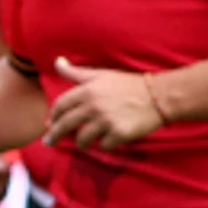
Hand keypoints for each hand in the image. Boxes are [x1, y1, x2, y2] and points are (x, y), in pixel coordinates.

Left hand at [43, 60, 169, 149]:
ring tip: (85, 143)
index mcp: (87, 90)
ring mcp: (106, 121)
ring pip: (83, 139)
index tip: (49, 124)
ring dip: (82, 143)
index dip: (53, 116)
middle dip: (55, 136)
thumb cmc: (128, 84)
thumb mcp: (101, 75)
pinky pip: (104, 146)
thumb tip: (58, 61)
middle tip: (49, 143)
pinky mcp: (119, 134)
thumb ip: (76, 72)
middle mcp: (94, 105)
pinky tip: (110, 140)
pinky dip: (105, 145)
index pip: (61, 105)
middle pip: (65, 125)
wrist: (158, 95)